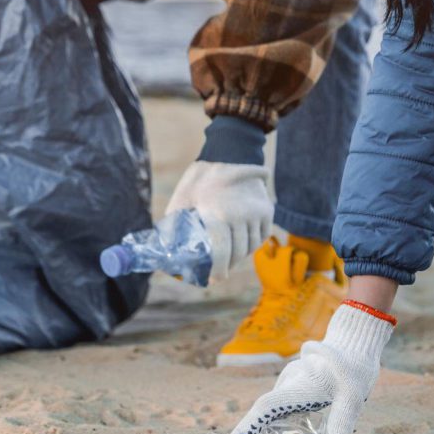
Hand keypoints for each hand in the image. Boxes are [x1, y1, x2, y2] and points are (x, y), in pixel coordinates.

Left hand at [167, 161, 272, 278]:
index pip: (222, 252)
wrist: (229, 153)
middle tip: (219, 270)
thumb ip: (175, 225)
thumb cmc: (200, 178)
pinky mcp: (267, 210)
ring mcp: (256, 213)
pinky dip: (253, 243)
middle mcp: (240, 215)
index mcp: (218, 214)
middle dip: (228, 265)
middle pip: (238, 253)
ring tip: (230, 256)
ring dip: (241, 255)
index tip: (214, 280)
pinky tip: (243, 243)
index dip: (218, 271)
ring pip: (251, 246)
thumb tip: (166, 250)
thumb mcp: (182, 199)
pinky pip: (262, 236)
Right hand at [227, 303, 395, 433]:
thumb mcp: (351, 403)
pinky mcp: (296, 384)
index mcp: (297, 386)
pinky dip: (276, 422)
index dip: (248, 428)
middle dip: (250, 433)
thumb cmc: (353, 369)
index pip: (266, 408)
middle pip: (264, 411)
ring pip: (272, 408)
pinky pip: (281, 405)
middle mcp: (288, 384)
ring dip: (263, 429)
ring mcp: (290, 382)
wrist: (355, 342)